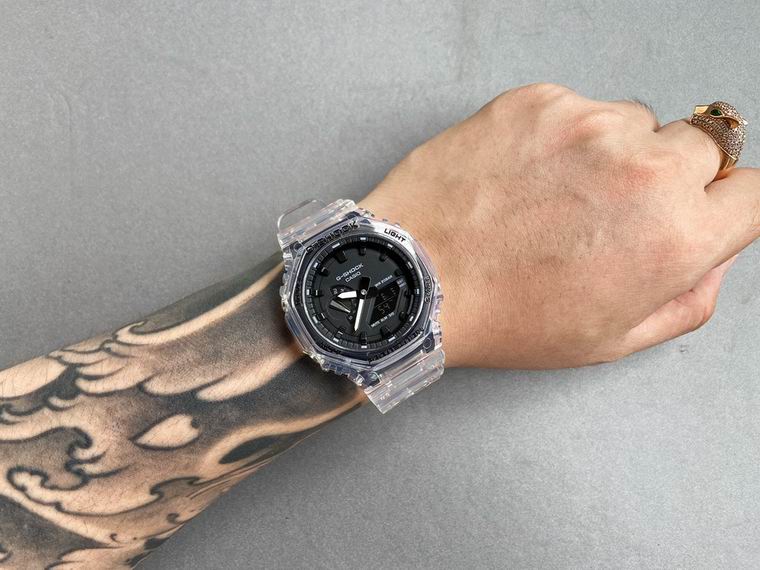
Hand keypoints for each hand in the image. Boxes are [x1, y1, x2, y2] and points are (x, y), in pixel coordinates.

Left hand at [361, 83, 757, 368]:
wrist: (417, 275)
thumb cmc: (503, 316)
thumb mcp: (611, 339)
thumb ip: (688, 298)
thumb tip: (712, 255)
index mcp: (674, 237)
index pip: (755, 193)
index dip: (726, 207)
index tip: (700, 213)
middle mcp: (642, 170)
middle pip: (703, 149)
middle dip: (671, 178)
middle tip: (611, 212)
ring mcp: (589, 125)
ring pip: (636, 123)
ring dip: (612, 153)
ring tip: (553, 197)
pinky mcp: (539, 101)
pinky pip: (578, 109)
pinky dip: (561, 136)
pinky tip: (523, 176)